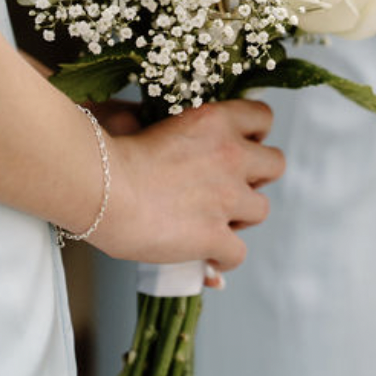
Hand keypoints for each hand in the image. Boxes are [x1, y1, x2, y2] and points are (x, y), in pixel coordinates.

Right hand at [92, 99, 284, 271]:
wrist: (100, 186)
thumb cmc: (108, 150)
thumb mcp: (138, 119)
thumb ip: (157, 120)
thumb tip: (142, 119)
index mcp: (216, 120)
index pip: (262, 118)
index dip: (254, 135)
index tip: (238, 146)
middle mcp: (230, 155)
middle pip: (275, 164)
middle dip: (256, 176)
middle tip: (230, 185)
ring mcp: (227, 198)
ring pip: (262, 210)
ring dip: (241, 216)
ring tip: (215, 220)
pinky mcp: (214, 235)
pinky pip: (238, 253)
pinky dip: (222, 257)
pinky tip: (206, 256)